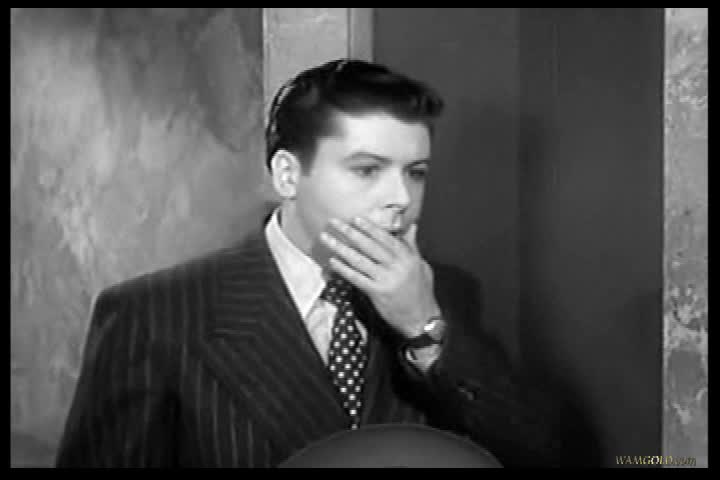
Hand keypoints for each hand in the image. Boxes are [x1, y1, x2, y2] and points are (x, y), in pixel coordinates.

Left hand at [320, 216, 440, 337]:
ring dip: (341, 248)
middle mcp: (397, 266)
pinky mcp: (378, 293)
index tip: (356, 218)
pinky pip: (357, 278)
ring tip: (327, 239)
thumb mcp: (421, 266)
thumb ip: (412, 246)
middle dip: (351, 233)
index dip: (370, 228)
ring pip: (360, 260)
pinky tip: (333, 261)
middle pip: (370, 246)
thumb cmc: (422, 293)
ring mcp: (387, 279)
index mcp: (407, 257)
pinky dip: (344, 269)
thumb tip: (411, 227)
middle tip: (335, 222)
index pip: (386, 238)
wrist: (422, 319)